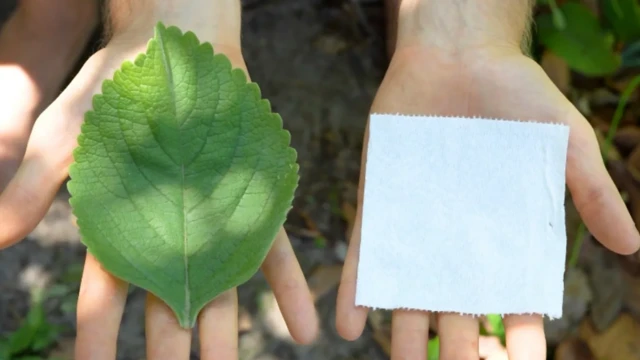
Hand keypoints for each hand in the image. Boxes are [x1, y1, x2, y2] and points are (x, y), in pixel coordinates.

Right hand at [0, 20, 317, 359]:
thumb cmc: (114, 89)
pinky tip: (303, 330)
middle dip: (170, 354)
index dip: (98, 341)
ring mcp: (212, 222)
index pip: (104, 299)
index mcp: (120, 228)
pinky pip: (274, 252)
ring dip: (227, 337)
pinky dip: (288, 291)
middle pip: (167, 306)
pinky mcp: (250, 204)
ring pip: (220, 290)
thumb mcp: (67, 137)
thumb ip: (35, 187)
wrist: (172, 51)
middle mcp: (168, 235)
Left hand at [336, 45, 639, 358]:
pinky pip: (365, 253)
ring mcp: (416, 224)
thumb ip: (592, 192)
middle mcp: (458, 238)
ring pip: (409, 291)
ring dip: (402, 334)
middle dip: (458, 348)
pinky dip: (356, 289)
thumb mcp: (565, 141)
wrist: (456, 53)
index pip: (514, 299)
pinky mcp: (380, 203)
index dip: (519, 337)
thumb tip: (632, 247)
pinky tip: (349, 325)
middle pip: (457, 308)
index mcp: (505, 233)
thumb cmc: (516, 92)